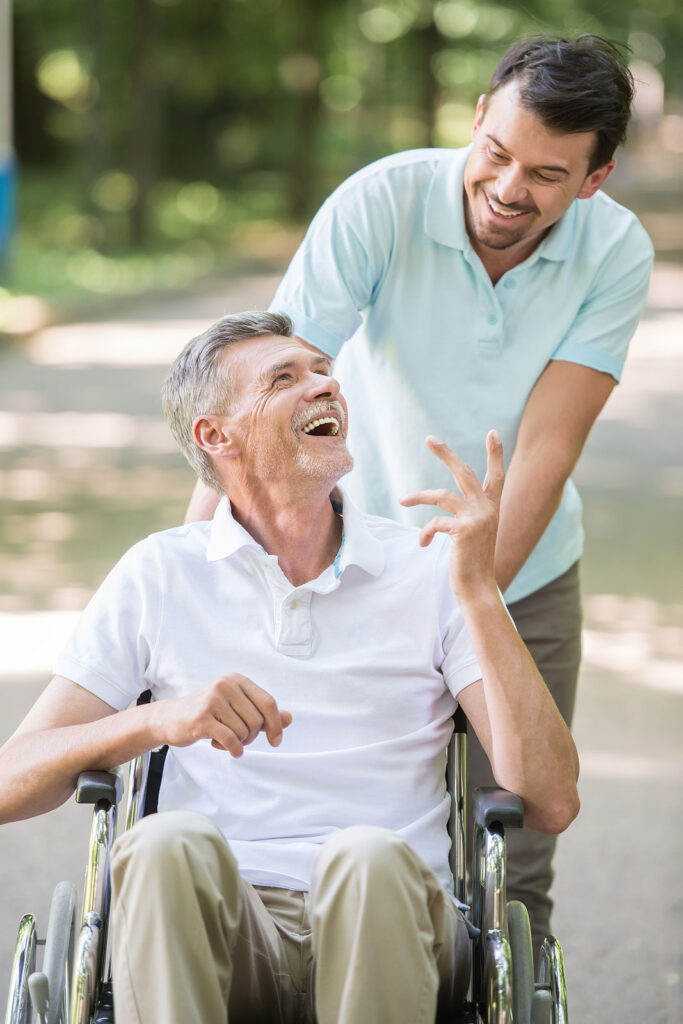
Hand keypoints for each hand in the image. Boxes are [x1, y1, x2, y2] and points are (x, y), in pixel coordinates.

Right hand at [154, 674, 292, 756]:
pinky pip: (231, 740)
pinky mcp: (202, 718)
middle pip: (257, 720)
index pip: (268, 702)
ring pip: (244, 732)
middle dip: (252, 736)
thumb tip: (289, 719)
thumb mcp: (236, 708)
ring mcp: (212, 700)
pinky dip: (234, 750)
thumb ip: (262, 712)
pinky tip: (230, 750)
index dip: (276, 724)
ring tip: (225, 738)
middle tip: (238, 738)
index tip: (276, 740)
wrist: (171, 718)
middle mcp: (225, 685)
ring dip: (239, 742)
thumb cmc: (208, 713)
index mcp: (237, 680)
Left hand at [399, 431, 504, 599]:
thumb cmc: (471, 562)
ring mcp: (477, 518)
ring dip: (418, 497)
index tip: (493, 432)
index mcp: (491, 508)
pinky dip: (425, 533)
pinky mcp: (464, 531)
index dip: (496, 454)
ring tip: (402, 500)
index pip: (496, 476)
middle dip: (445, 454)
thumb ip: (467, 515)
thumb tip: (445, 499)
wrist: (477, 589)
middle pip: (464, 472)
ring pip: (441, 495)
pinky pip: (435, 523)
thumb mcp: (474, 534)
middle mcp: (487, 509)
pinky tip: (423, 544)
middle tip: (429, 439)